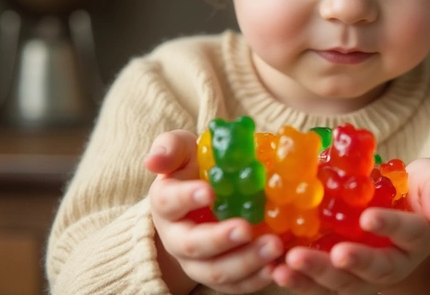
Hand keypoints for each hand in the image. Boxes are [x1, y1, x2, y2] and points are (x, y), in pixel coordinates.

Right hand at [145, 130, 283, 294]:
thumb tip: (153, 160)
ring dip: (245, 262)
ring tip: (273, 246)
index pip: (169, 202)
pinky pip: (235, 285)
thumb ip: (171, 148)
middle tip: (246, 228)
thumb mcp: (183, 149)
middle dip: (220, 239)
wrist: (208, 194)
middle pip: (193, 245)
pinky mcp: (221, 275)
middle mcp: (177, 237)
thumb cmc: (196, 166)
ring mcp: (197, 261)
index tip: (208, 191)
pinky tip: (276, 266)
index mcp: (165, 203)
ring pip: (215, 271)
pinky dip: (256, 279)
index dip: (186, 198)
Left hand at [271, 158, 429, 294]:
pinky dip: (298, 280)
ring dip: (315, 275)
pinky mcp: (339, 275)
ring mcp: (363, 272)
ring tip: (289, 264)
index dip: (389, 225)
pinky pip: (319, 283)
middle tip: (332, 254)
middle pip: (374, 267)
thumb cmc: (416, 190)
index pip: (407, 231)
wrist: (400, 212)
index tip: (368, 216)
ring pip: (342, 281)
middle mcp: (392, 260)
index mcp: (416, 235)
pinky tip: (276, 268)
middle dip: (352, 262)